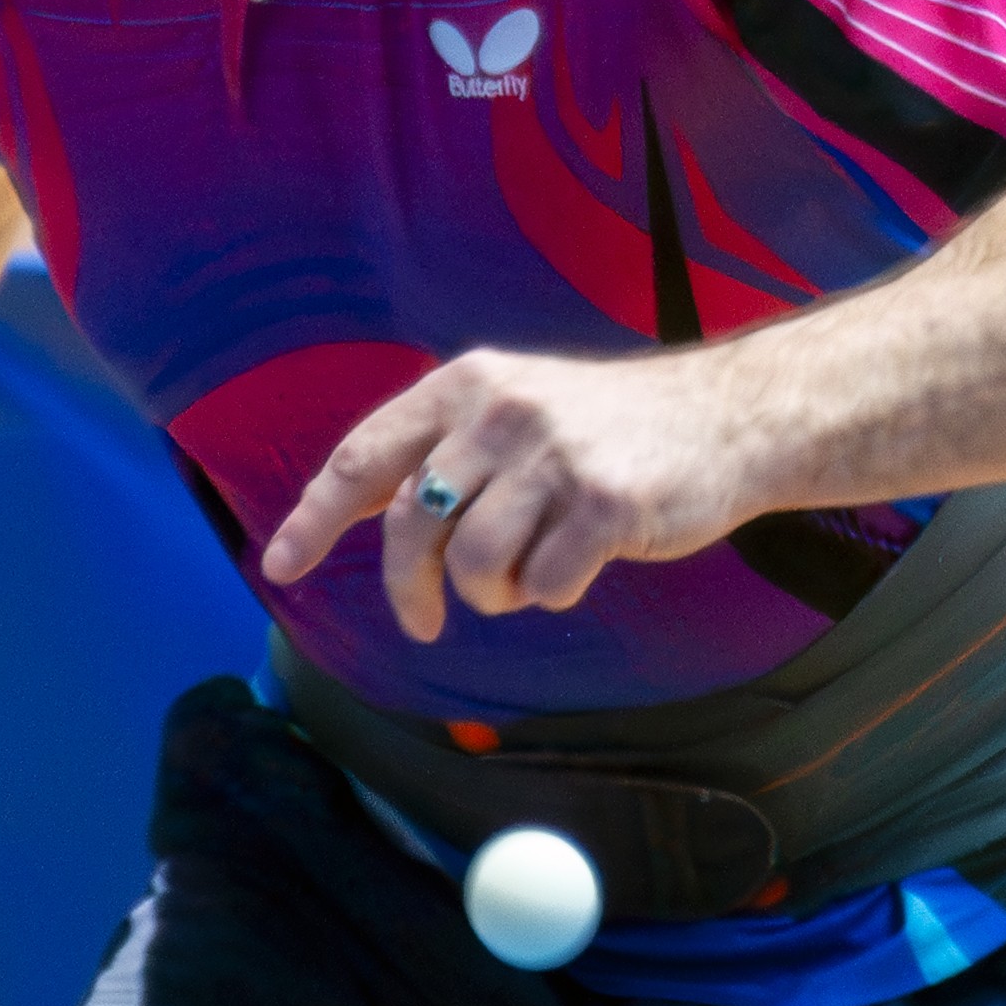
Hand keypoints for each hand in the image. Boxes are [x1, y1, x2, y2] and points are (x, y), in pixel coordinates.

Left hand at [260, 349, 763, 643]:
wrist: (726, 419)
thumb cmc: (608, 429)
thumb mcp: (516, 408)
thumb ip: (445, 450)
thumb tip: (365, 511)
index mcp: (466, 384)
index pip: (362, 456)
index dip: (314, 518)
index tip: (279, 568)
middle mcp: (501, 411)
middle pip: (411, 526)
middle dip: (412, 590)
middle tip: (426, 622)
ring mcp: (554, 456)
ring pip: (476, 567)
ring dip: (496, 594)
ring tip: (530, 575)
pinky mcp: (606, 503)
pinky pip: (545, 586)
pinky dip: (554, 594)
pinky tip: (582, 565)